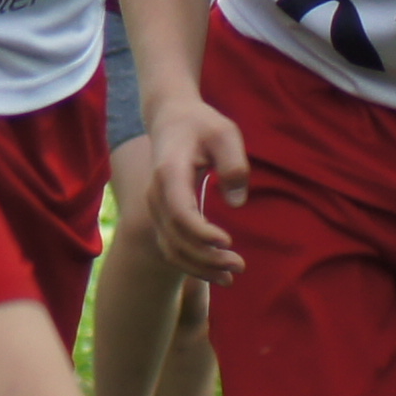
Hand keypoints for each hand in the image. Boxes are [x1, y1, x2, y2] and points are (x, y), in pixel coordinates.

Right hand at [141, 100, 249, 281]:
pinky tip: (218, 273)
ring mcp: (156, 207)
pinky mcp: (162, 216)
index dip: (202, 233)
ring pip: (171, 248)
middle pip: (176, 237)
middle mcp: (156, 195)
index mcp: (169, 173)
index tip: (228, 241)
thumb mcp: (225, 134)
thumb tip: (236, 203)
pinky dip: (193, 265)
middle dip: (207, 257)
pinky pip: (172, 248)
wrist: (171, 119)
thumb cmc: (202, 125)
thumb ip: (233, 164)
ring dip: (200, 267)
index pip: (180, 213)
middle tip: (240, 264)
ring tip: (231, 275)